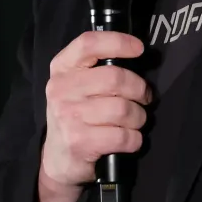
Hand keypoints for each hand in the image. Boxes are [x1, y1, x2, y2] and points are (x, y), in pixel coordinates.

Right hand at [37, 30, 149, 201]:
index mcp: (61, 68)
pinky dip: (134, 139)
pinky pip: (123, 136)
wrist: (57, 159)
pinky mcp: (79, 142)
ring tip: (135, 121)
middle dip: (139, 89)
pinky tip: (130, 140)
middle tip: (144, 98)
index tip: (139, 49)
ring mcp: (69, 116)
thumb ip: (98, 68)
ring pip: (123, 109)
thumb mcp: (76, 84)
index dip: (118, 42)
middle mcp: (61, 89)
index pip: (89, 43)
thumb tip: (137, 54)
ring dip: (139, 117)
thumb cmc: (75, 114)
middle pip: (115, 78)